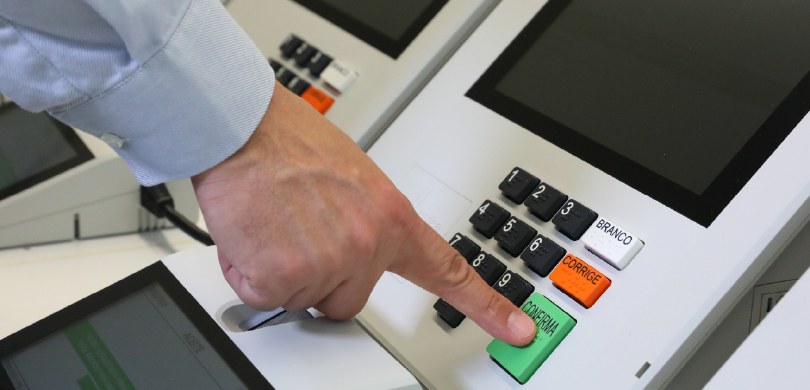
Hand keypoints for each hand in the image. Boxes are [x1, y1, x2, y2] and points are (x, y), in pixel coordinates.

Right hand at [192, 82, 535, 344]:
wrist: (243, 130)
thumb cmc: (291, 142)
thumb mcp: (352, 176)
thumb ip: (365, 219)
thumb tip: (356, 246)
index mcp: (390, 218)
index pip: (448, 271)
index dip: (486, 305)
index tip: (516, 328)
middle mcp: (365, 245)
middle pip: (347, 301)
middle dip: (322, 278)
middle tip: (302, 231)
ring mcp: (326, 264)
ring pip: (303, 299)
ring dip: (284, 272)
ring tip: (277, 223)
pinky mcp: (281, 278)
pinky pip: (265, 296)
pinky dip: (251, 272)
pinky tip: (256, 233)